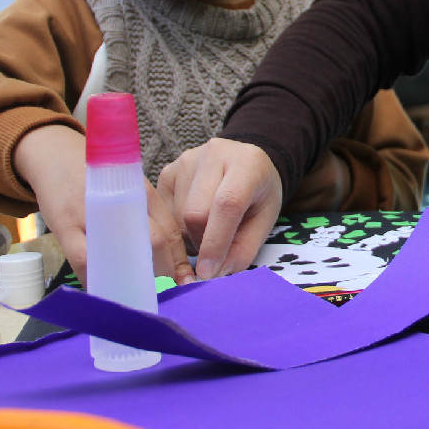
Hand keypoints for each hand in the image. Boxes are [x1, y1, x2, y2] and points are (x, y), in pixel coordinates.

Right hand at [14, 125, 191, 283]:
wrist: (55, 158)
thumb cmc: (98, 181)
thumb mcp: (128, 189)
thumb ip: (149, 217)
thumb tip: (171, 259)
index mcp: (142, 193)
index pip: (170, 231)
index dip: (180, 261)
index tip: (186, 283)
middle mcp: (121, 201)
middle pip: (154, 242)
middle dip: (165, 273)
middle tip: (168, 294)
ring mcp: (92, 214)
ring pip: (122, 253)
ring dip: (133, 280)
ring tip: (141, 297)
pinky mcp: (65, 226)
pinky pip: (85, 262)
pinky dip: (97, 281)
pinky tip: (105, 290)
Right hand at [158, 138, 283, 278]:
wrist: (245, 163)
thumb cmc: (258, 193)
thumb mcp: (264, 220)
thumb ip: (244, 248)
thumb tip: (216, 274)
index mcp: (247, 163)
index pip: (226, 204)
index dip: (216, 242)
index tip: (208, 273)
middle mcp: (214, 154)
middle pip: (195, 212)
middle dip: (202, 243)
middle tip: (214, 252)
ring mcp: (186, 160)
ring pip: (176, 215)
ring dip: (189, 237)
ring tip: (207, 231)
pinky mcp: (168, 170)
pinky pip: (164, 211)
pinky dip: (177, 227)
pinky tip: (194, 222)